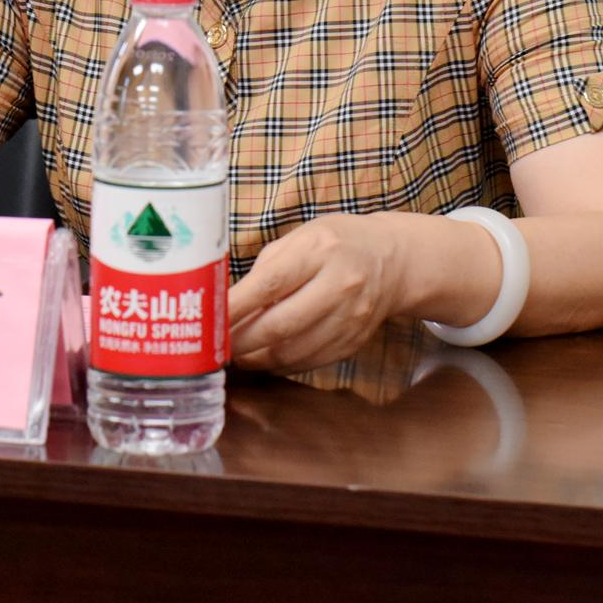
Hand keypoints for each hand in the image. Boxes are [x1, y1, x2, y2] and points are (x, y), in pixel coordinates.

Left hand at [227, 214, 403, 372]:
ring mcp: (350, 318)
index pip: (270, 283)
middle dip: (242, 341)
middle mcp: (339, 285)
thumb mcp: (300, 238)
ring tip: (236, 354)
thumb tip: (231, 305)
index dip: (236, 307)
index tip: (210, 320)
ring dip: (258, 358)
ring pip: (294, 351)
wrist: (392, 260)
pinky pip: (310, 361)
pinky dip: (282, 364)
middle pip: (281, 324)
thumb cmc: (336, 242)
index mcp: (319, 250)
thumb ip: (266, 269)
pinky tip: (264, 357)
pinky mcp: (354, 342)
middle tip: (217, 346)